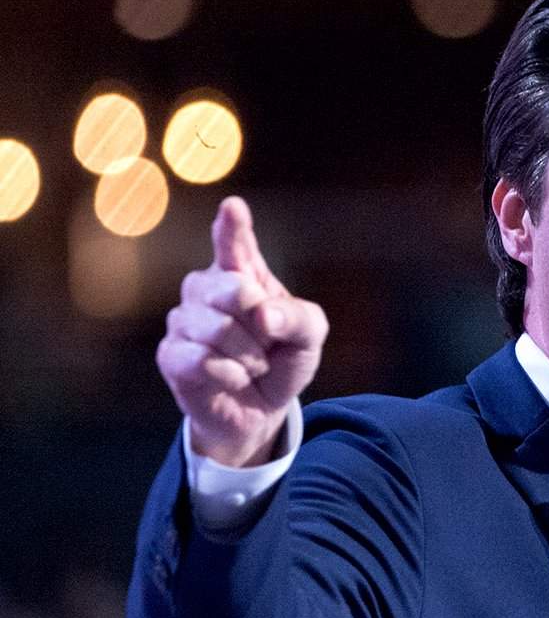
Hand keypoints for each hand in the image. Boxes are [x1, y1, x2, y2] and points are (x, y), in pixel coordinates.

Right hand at [157, 196, 328, 466]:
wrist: (262, 409)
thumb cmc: (284, 360)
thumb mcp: (309, 337)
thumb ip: (299, 318)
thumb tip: (265, 313)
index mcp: (244, 273)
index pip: (235, 244)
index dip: (232, 227)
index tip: (233, 208)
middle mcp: (208, 288)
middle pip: (233, 290)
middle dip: (261, 323)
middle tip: (268, 342)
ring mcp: (184, 319)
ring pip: (217, 329)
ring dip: (249, 355)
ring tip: (253, 364)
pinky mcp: (171, 354)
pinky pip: (200, 359)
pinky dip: (229, 373)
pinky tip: (235, 378)